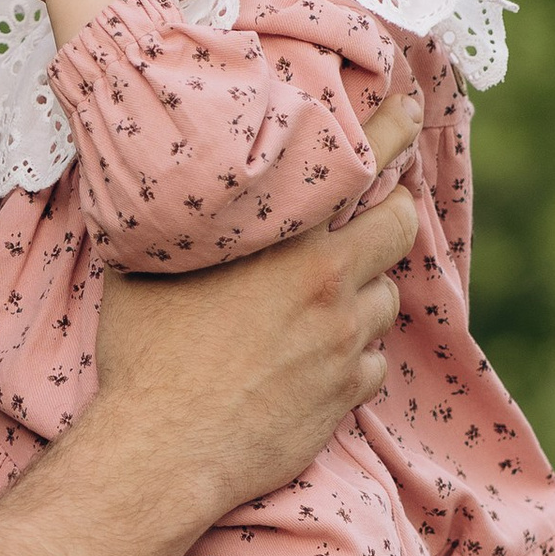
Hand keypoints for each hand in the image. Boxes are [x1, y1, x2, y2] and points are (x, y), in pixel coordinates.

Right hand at [88, 154, 418, 525]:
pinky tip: (313, 363)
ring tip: (321, 304)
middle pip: (400, 227)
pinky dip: (353, 358)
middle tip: (371, 215)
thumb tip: (163, 191)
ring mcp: (343, 344)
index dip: (394, 128)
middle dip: (392, 214)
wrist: (165, 449)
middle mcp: (328, 285)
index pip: (364, 163)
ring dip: (363, 294)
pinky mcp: (346, 396)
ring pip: (387, 299)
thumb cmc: (147, 356)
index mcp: (287, 241)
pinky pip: (372, 364)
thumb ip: (178, 226)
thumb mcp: (146, 268)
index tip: (408, 106)